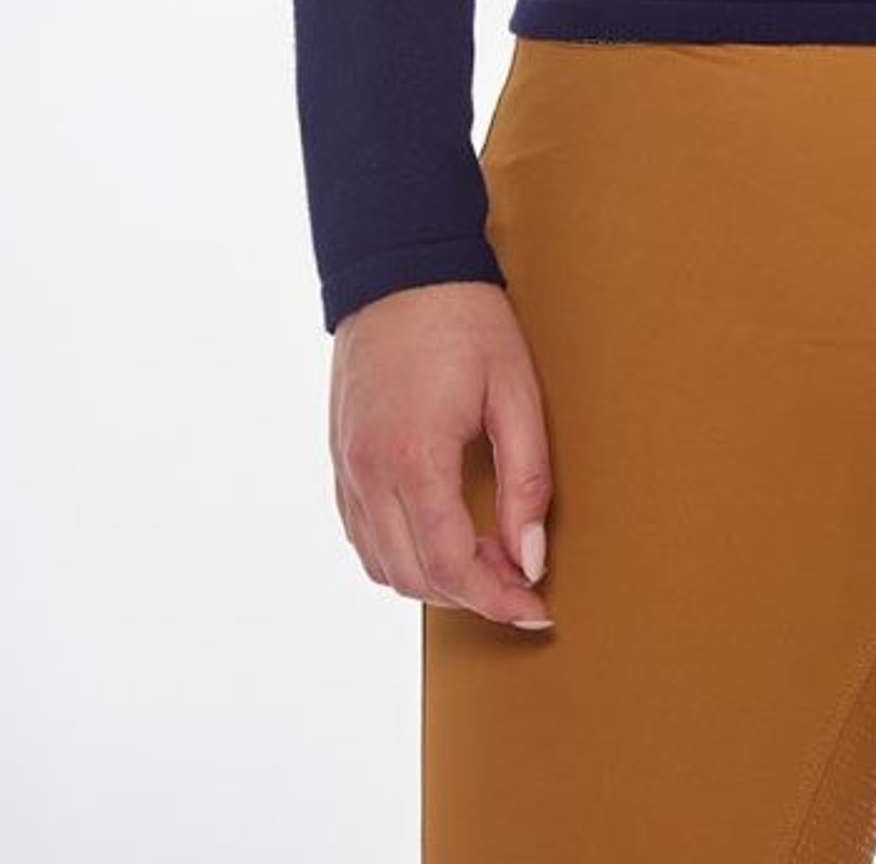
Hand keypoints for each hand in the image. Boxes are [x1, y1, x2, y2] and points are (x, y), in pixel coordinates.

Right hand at [328, 280, 557, 630]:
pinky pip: (362, 535)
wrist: (401, 266)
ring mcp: (347, 468)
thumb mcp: (516, 392)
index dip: (498, 600)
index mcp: (414, 459)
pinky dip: (400, 554)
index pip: (453, 566)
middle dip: (473, 594)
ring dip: (435, 579)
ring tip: (487, 557)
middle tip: (521, 579)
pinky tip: (441, 535)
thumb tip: (529, 557)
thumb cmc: (464, 319)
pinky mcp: (340, 457)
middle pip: (416, 577)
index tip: (536, 609)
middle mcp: (369, 473)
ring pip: (384, 566)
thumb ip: (526, 480)